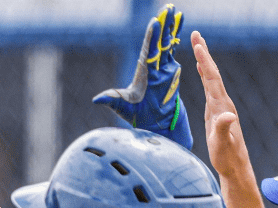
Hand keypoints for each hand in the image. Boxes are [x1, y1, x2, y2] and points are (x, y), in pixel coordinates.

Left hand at [93, 4, 191, 149]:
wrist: (155, 127)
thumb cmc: (138, 118)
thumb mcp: (123, 108)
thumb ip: (112, 100)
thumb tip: (96, 99)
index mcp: (143, 72)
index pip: (148, 51)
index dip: (152, 37)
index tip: (155, 22)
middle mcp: (152, 68)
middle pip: (159, 43)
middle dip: (163, 26)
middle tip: (167, 8)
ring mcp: (163, 70)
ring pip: (167, 45)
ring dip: (171, 29)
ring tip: (176, 13)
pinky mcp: (172, 74)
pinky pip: (175, 54)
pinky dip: (178, 41)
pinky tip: (181, 29)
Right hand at [192, 31, 251, 181]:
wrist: (235, 167)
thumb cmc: (227, 157)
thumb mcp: (222, 144)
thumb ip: (224, 129)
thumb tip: (228, 116)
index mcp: (222, 107)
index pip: (212, 79)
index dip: (205, 61)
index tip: (197, 45)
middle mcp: (223, 103)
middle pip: (212, 73)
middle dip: (204, 54)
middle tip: (196, 35)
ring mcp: (220, 107)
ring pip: (211, 79)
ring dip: (204, 62)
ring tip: (198, 46)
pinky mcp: (217, 112)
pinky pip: (210, 88)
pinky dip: (205, 76)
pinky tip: (202, 71)